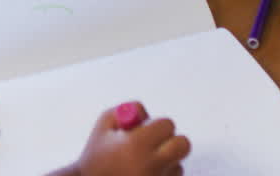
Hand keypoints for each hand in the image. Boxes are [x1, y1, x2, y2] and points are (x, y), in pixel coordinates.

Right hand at [63, 106, 190, 175]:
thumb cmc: (96, 157)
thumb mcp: (103, 126)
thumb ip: (127, 110)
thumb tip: (147, 113)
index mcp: (136, 145)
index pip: (167, 125)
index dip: (157, 125)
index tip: (146, 131)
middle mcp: (151, 165)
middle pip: (182, 145)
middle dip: (171, 141)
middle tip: (155, 144)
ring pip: (178, 164)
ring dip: (166, 161)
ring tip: (142, 164)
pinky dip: (163, 175)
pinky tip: (145, 175)